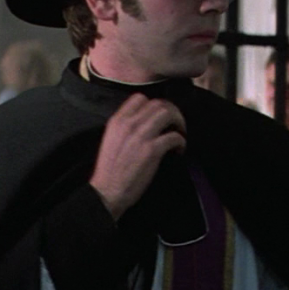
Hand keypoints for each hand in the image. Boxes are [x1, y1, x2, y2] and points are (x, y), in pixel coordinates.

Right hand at [89, 93, 186, 218]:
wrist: (107, 191)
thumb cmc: (109, 170)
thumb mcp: (111, 140)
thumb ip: (125, 128)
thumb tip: (144, 123)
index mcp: (117, 120)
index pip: (140, 98)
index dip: (154, 105)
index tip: (160, 116)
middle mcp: (130, 123)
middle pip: (158, 104)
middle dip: (172, 112)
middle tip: (176, 124)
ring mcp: (142, 136)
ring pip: (168, 114)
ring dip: (179, 122)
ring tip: (180, 133)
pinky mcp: (152, 150)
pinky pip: (174, 136)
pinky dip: (181, 141)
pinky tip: (179, 150)